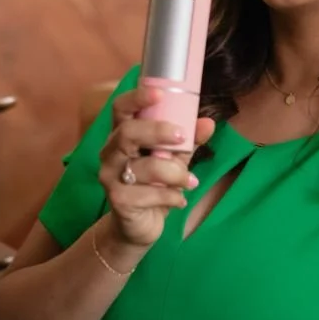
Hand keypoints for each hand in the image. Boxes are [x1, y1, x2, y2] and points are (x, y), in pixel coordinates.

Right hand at [98, 86, 215, 248]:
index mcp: (122, 134)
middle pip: (128, 133)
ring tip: (190, 181)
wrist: (139, 225)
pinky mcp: (118, 201)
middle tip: (183, 138)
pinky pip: (150, 194)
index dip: (137, 98)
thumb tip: (208, 123)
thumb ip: (188, 141)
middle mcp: (111, 152)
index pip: (121, 108)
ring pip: (145, 167)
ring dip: (175, 173)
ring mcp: (110, 177)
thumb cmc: (154, 184)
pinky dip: (172, 196)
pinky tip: (179, 200)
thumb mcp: (174, 159)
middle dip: (158, 132)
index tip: (160, 94)